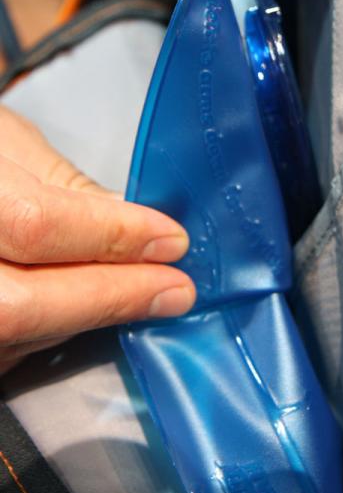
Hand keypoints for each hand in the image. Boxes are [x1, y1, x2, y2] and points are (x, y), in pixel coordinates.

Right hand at [0, 106, 195, 373]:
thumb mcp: (2, 142)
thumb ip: (63, 187)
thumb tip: (131, 223)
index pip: (33, 226)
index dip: (110, 237)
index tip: (170, 239)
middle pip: (17, 305)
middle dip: (108, 296)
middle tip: (174, 289)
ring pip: (12, 337)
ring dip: (89, 317)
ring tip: (146, 295)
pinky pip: (5, 350)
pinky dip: (55, 331)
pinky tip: (92, 308)